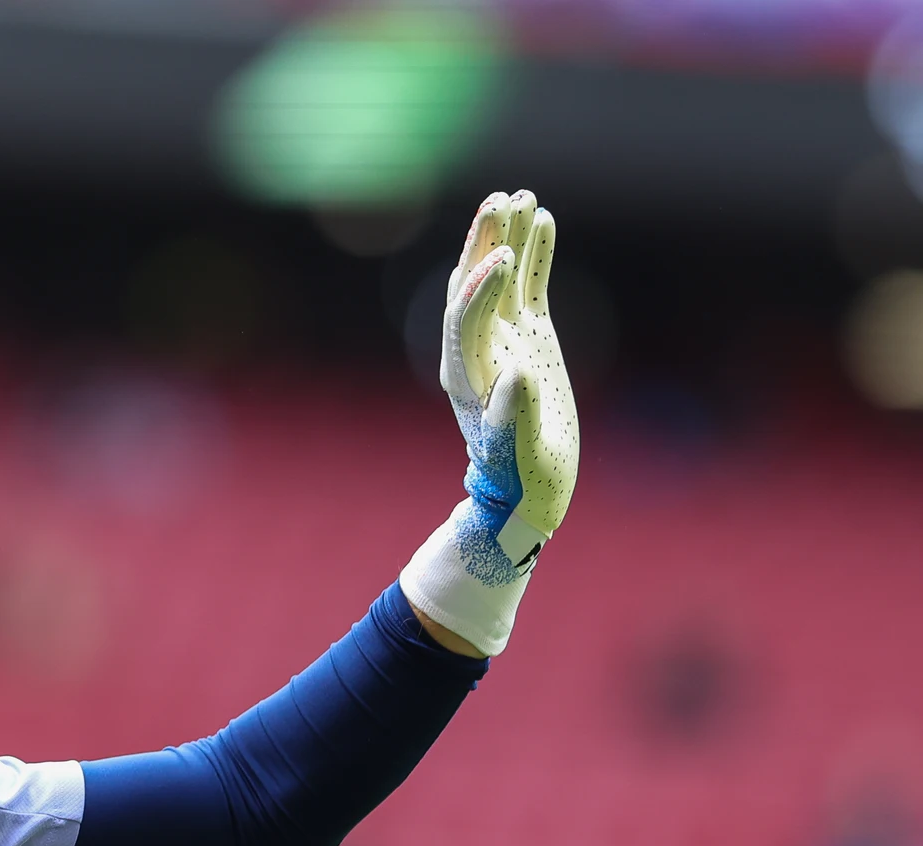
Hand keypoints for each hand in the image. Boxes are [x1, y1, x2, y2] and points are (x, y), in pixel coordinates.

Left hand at [444, 190, 577, 545]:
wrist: (531, 484)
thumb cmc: (520, 473)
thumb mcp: (515, 449)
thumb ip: (510, 413)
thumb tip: (513, 374)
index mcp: (464, 372)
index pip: (463, 315)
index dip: (480, 284)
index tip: (502, 256)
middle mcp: (477, 347)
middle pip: (473, 283)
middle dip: (484, 242)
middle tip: (498, 201)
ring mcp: (504, 337)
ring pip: (504, 276)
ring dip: (510, 236)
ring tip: (523, 197)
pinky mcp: (530, 336)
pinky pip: (531, 287)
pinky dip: (537, 255)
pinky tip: (546, 221)